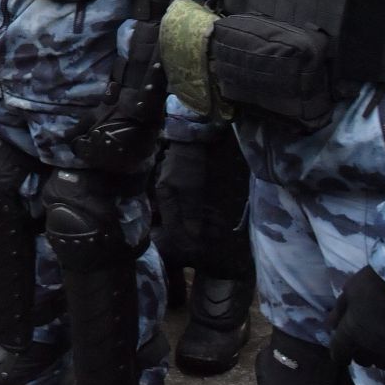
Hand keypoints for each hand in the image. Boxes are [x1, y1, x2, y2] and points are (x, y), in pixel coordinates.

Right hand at [153, 140, 206, 270]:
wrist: (192, 136)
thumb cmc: (189, 162)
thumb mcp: (191, 188)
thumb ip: (191, 212)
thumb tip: (193, 235)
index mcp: (164, 198)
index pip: (173, 226)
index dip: (186, 239)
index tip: (200, 249)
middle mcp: (168, 197)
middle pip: (181, 222)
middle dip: (198, 232)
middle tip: (215, 240)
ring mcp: (178, 192)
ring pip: (190, 214)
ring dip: (205, 223)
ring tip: (221, 230)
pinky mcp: (188, 187)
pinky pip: (195, 206)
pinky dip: (205, 213)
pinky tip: (217, 217)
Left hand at [328, 266, 384, 370]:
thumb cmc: (375, 284)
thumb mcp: (349, 290)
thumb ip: (339, 311)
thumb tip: (330, 326)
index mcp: (351, 333)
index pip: (339, 354)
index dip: (340, 352)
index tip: (343, 347)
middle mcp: (370, 349)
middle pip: (362, 361)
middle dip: (361, 352)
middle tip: (366, 339)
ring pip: (383, 365)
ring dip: (381, 356)